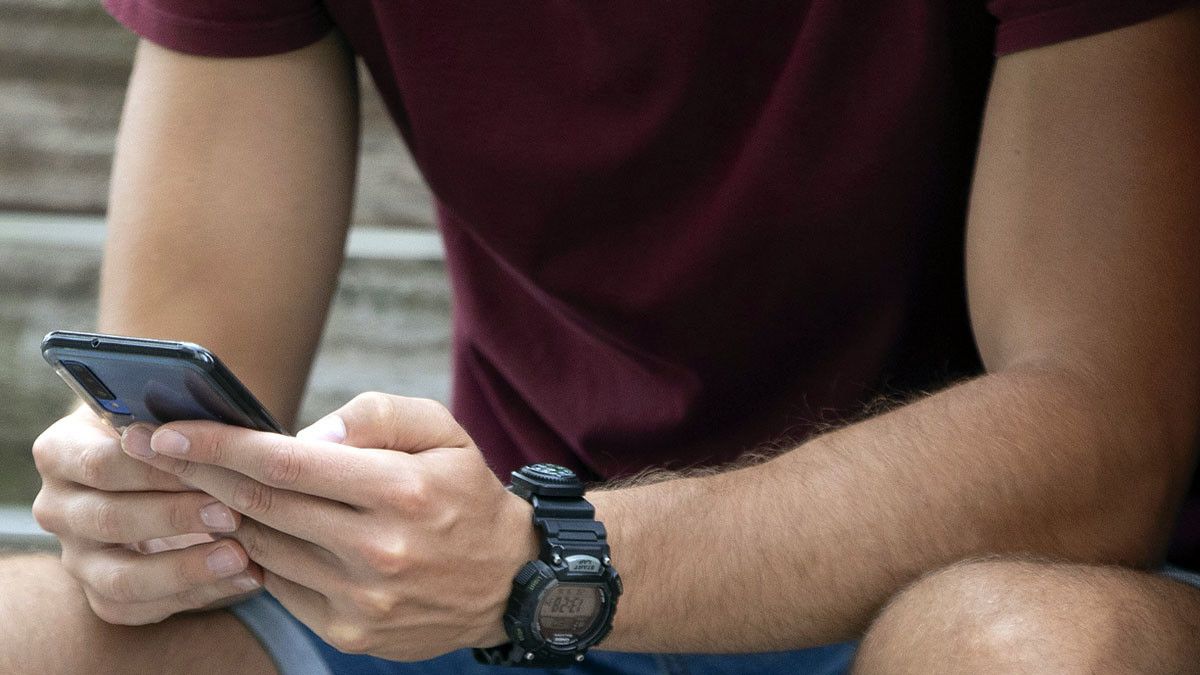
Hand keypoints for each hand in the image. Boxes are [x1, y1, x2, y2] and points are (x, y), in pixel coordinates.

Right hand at [31, 407, 261, 624]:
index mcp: (60, 453)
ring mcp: (77, 557)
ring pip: (122, 577)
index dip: (156, 469)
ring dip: (186, 568)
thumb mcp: (164, 413)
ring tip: (241, 556)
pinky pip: (144, 606)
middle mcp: (58, 508)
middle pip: (110, 520)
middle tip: (233, 514)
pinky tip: (243, 578)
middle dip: (176, 518)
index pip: (102, 463)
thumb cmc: (169, 432)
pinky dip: (197, 594)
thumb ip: (178, 417)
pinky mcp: (103, 594)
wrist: (158, 470)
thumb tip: (213, 421)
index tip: (207, 466)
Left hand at [122, 393, 537, 660]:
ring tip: (199, 486)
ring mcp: (361, 599)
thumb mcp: (443, 432)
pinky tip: (248, 530)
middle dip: (198, 473)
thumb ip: (377, 415)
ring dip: (223, 515)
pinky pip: (279, 587)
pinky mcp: (349, 632)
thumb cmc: (466, 494)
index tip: (167, 430)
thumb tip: (308, 436)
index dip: (219, 445)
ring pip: (262, 548)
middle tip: (151, 451)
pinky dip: (256, 555)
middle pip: (262, 506)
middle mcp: (379, 549)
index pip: (287, 464)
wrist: (508, 581)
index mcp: (402, 491)